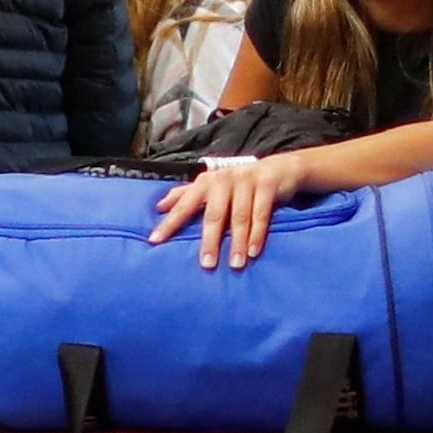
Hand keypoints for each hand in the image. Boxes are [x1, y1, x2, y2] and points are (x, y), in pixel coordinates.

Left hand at [147, 151, 309, 270]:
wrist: (278, 169)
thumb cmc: (238, 184)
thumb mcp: (212, 187)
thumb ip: (186, 195)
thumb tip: (159, 207)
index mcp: (206, 182)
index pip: (184, 205)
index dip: (170, 223)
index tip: (155, 240)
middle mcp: (223, 179)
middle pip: (214, 214)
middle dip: (210, 240)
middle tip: (207, 264)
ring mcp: (245, 180)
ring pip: (239, 216)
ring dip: (237, 242)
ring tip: (235, 264)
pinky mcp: (266, 185)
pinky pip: (261, 213)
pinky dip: (257, 234)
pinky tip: (253, 252)